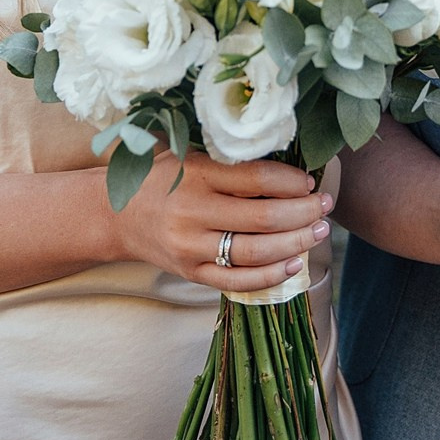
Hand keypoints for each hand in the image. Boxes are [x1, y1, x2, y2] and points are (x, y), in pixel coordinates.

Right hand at [109, 151, 332, 294]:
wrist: (115, 216)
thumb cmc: (160, 180)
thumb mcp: (189, 158)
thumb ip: (231, 164)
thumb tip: (290, 172)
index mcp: (195, 174)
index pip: (256, 178)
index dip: (291, 182)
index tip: (309, 182)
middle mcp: (192, 211)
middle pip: (263, 217)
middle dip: (303, 213)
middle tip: (324, 206)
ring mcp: (190, 247)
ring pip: (255, 251)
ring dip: (295, 243)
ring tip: (317, 232)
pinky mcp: (190, 272)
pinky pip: (236, 280)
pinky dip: (269, 276)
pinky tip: (293, 265)